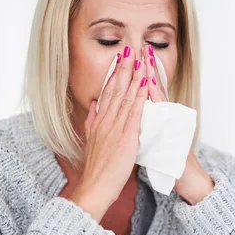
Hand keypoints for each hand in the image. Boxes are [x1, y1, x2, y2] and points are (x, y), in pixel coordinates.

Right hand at [70, 46, 148, 221]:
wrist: (94, 187)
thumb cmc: (96, 168)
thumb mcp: (90, 141)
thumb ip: (92, 122)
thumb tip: (93, 105)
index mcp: (98, 121)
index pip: (107, 92)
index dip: (114, 73)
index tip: (119, 58)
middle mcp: (105, 120)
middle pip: (115, 88)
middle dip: (123, 67)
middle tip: (129, 48)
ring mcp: (115, 127)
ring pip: (125, 95)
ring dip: (133, 75)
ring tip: (138, 57)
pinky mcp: (126, 137)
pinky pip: (134, 111)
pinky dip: (139, 95)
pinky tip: (144, 82)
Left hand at [144, 44, 214, 204]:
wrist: (185, 176)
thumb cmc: (168, 158)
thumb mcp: (151, 138)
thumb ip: (143, 124)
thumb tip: (133, 114)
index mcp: (155, 117)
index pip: (145, 91)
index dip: (139, 74)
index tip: (132, 58)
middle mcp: (164, 115)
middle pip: (154, 87)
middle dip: (147, 68)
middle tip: (142, 48)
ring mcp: (170, 122)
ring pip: (160, 95)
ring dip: (153, 76)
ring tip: (148, 58)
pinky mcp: (174, 130)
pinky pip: (164, 113)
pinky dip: (158, 98)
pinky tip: (152, 86)